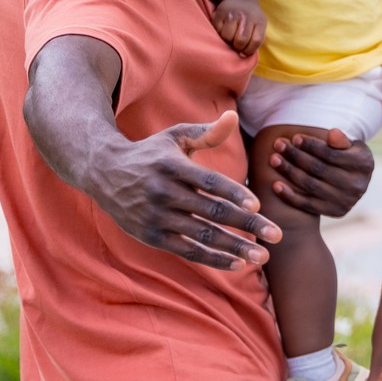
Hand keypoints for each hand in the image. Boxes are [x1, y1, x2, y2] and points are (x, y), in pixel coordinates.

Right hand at [87, 110, 279, 269]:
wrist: (103, 172)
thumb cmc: (150, 153)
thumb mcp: (174, 137)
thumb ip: (206, 132)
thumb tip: (235, 116)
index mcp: (173, 167)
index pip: (209, 183)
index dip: (233, 194)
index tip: (258, 205)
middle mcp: (164, 193)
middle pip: (212, 212)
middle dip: (246, 225)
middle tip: (277, 235)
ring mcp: (156, 217)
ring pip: (202, 235)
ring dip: (234, 248)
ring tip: (262, 256)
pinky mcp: (151, 236)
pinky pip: (187, 251)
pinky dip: (212, 259)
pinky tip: (237, 264)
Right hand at [211, 0, 265, 55]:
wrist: (241, 0)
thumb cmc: (252, 18)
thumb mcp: (260, 25)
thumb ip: (256, 39)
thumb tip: (243, 56)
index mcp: (258, 21)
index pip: (255, 41)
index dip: (249, 50)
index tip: (245, 51)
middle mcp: (245, 16)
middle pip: (240, 41)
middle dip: (238, 47)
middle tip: (237, 44)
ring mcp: (231, 14)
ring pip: (227, 37)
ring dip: (228, 41)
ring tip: (230, 37)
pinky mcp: (218, 14)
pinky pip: (217, 32)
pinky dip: (220, 35)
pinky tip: (224, 31)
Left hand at [268, 128, 374, 216]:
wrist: (354, 180)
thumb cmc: (348, 156)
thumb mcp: (351, 145)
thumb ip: (341, 140)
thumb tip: (332, 134)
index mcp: (364, 164)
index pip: (331, 155)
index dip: (311, 145)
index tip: (294, 137)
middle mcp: (357, 186)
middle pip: (319, 169)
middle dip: (296, 156)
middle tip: (278, 145)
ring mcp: (346, 201)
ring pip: (311, 186)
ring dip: (289, 172)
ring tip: (273, 159)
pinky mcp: (335, 212)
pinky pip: (307, 205)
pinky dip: (290, 195)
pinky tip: (275, 184)